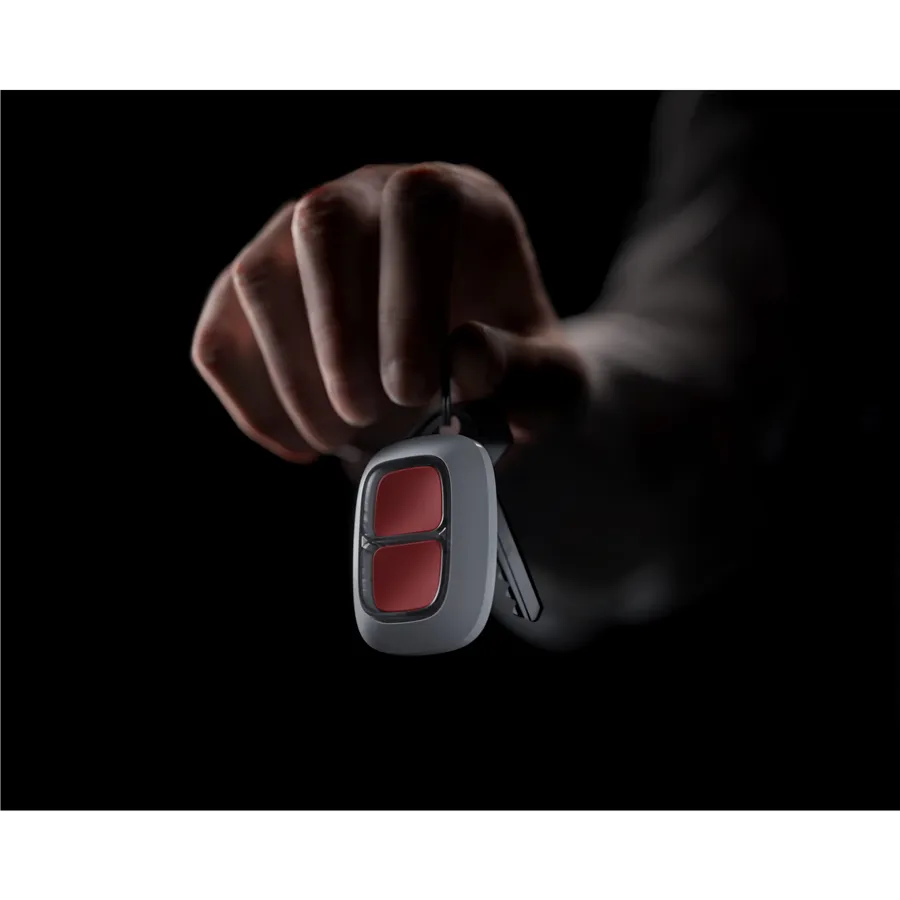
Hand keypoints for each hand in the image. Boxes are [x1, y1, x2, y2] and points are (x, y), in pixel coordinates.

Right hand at [192, 163, 586, 464]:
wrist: (467, 375)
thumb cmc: (513, 370)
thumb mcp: (550, 382)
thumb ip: (526, 373)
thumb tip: (463, 358)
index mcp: (456, 201)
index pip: (418, 206)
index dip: (408, 295)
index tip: (414, 390)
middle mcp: (368, 198)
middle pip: (321, 222)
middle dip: (338, 335)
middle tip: (366, 421)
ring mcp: (300, 240)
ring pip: (258, 278)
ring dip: (292, 376)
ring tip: (343, 440)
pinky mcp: (258, 295)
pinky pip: (220, 337)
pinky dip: (252, 404)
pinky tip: (303, 445)